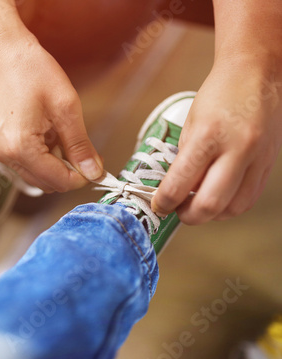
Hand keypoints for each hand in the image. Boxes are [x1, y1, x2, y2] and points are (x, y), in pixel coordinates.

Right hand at [0, 30, 102, 192]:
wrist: (4, 52)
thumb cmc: (33, 71)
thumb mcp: (66, 108)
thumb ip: (80, 145)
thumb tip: (94, 172)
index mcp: (20, 148)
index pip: (58, 181)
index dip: (82, 177)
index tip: (97, 165)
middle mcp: (5, 156)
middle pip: (47, 183)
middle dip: (70, 172)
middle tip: (86, 150)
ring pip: (37, 176)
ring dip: (56, 165)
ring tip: (63, 136)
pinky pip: (27, 164)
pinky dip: (43, 157)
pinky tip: (49, 134)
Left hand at [152, 57, 281, 223]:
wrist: (257, 73)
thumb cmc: (218, 95)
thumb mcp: (190, 123)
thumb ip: (184, 158)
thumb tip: (174, 189)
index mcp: (207, 135)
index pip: (180, 183)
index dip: (164, 202)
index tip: (158, 205)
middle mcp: (236, 149)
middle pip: (210, 204)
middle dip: (187, 215)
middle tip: (176, 210)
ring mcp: (257, 158)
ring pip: (232, 208)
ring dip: (210, 214)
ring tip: (196, 202)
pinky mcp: (269, 164)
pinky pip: (248, 198)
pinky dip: (229, 206)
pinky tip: (217, 196)